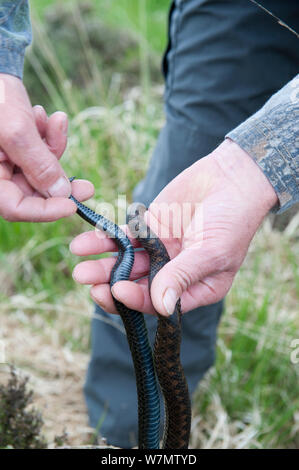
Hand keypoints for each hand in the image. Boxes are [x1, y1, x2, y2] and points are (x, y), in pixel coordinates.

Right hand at [0, 74, 91, 220]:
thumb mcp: (16, 131)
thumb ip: (38, 164)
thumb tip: (62, 194)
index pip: (14, 207)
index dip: (45, 211)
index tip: (72, 206)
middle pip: (32, 191)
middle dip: (59, 180)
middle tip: (88, 187)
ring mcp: (6, 159)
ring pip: (40, 169)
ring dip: (54, 148)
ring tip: (54, 123)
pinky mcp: (16, 146)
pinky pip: (39, 151)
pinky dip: (49, 136)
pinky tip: (46, 117)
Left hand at [70, 139, 277, 315]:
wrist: (232, 178)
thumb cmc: (234, 219)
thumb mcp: (212, 251)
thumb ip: (183, 277)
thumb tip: (162, 308)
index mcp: (195, 288)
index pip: (160, 303)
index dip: (136, 300)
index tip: (116, 290)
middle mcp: (174, 272)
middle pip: (138, 285)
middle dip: (110, 284)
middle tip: (85, 279)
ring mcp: (161, 250)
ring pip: (127, 262)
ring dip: (103, 264)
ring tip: (79, 263)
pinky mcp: (150, 227)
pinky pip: (125, 236)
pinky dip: (106, 239)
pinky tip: (85, 242)